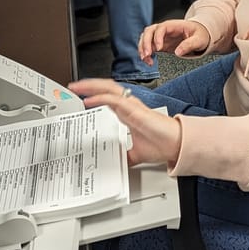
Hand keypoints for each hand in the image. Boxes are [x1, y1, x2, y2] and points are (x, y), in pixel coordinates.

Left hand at [67, 78, 181, 165]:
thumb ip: (124, 156)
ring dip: (91, 86)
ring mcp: (131, 106)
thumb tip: (116, 163)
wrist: (175, 145)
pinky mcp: (135, 110)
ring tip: (77, 87)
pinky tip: (89, 100)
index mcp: (128, 113)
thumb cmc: (161, 144)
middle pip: (106, 88)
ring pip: (109, 88)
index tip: (80, 96)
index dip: (94, 93)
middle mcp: (129, 106)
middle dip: (89, 85)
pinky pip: (115, 99)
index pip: (108, 97)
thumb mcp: (135, 154)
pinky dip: (100, 97)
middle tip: (73, 87)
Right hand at [138, 20, 210, 64]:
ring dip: (142, 48)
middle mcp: (165, 30)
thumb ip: (189, 44)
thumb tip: (178, 52)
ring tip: (146, 60)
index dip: (157, 37)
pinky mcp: (159, 44)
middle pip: (149, 31)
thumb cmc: (200, 34)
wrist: (200, 35)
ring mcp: (161, 36)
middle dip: (145, 42)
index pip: (161, 28)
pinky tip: (149, 61)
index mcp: (174, 25)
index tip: (159, 48)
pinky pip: (148, 47)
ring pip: (145, 38)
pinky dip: (145, 54)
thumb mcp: (199, 39)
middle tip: (147, 55)